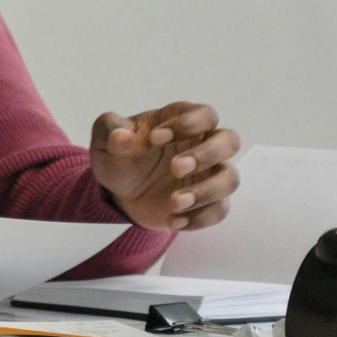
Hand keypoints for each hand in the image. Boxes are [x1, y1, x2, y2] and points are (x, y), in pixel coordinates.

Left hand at [89, 103, 240, 232]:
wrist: (120, 192)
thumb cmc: (120, 156)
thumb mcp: (106, 140)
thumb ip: (110, 131)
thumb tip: (121, 137)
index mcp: (183, 120)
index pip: (204, 114)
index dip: (186, 125)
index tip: (154, 139)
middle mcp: (204, 144)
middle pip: (230, 141)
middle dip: (206, 155)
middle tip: (175, 168)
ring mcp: (210, 174)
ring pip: (230, 179)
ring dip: (205, 191)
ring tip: (174, 202)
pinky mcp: (209, 202)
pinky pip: (219, 210)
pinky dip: (199, 218)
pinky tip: (174, 221)